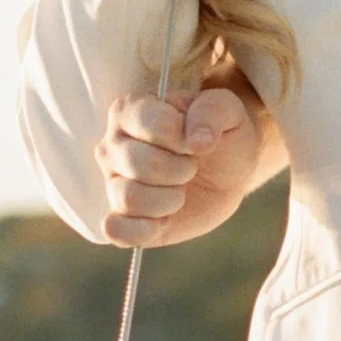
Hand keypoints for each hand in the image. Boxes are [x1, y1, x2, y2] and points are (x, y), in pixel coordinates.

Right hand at [95, 79, 278, 245]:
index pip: (146, 121)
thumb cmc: (220, 134)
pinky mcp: (122, 219)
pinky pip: (116, 231)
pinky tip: (167, 220)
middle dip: (179, 169)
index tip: (197, 141)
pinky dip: (145, 230)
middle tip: (192, 167)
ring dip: (169, 199)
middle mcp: (112, 147)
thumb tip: (197, 140)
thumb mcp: (228, 110)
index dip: (181, 137)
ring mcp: (113, 183)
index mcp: (130, 111)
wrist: (228, 171)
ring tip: (181, 190)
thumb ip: (213, 111)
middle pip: (136, 163)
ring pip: (128, 198)